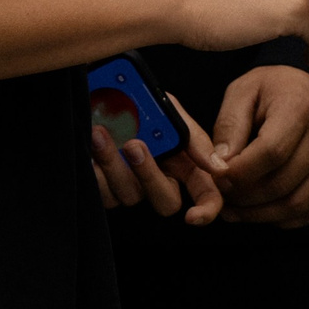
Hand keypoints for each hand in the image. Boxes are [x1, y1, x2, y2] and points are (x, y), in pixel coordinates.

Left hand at [92, 91, 224, 225]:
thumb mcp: (171, 111)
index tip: (193, 216)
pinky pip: (102, 193)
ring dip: (114, 165)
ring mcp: (131, 184)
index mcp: (185, 163)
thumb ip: (194, 139)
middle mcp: (160, 178)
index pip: (205, 194)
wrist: (104, 92)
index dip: (205, 210)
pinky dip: (95, 171)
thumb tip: (218, 168)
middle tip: (133, 144)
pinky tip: (90, 146)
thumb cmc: (142, 102)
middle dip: (149, 175)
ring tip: (100, 134)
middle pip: (165, 202)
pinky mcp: (105, 185)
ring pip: (129, 196)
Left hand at [211, 65, 308, 226]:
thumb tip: (220, 167)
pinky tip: (259, 211)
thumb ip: (229, 126)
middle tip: (221, 196)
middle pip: (283, 182)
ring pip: (297, 204)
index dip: (240, 172)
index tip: (218, 177)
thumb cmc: (271, 91)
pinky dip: (281, 220)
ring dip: (260, 215)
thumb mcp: (243, 92)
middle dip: (245, 197)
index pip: (272, 151)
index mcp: (302, 103)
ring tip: (234, 209)